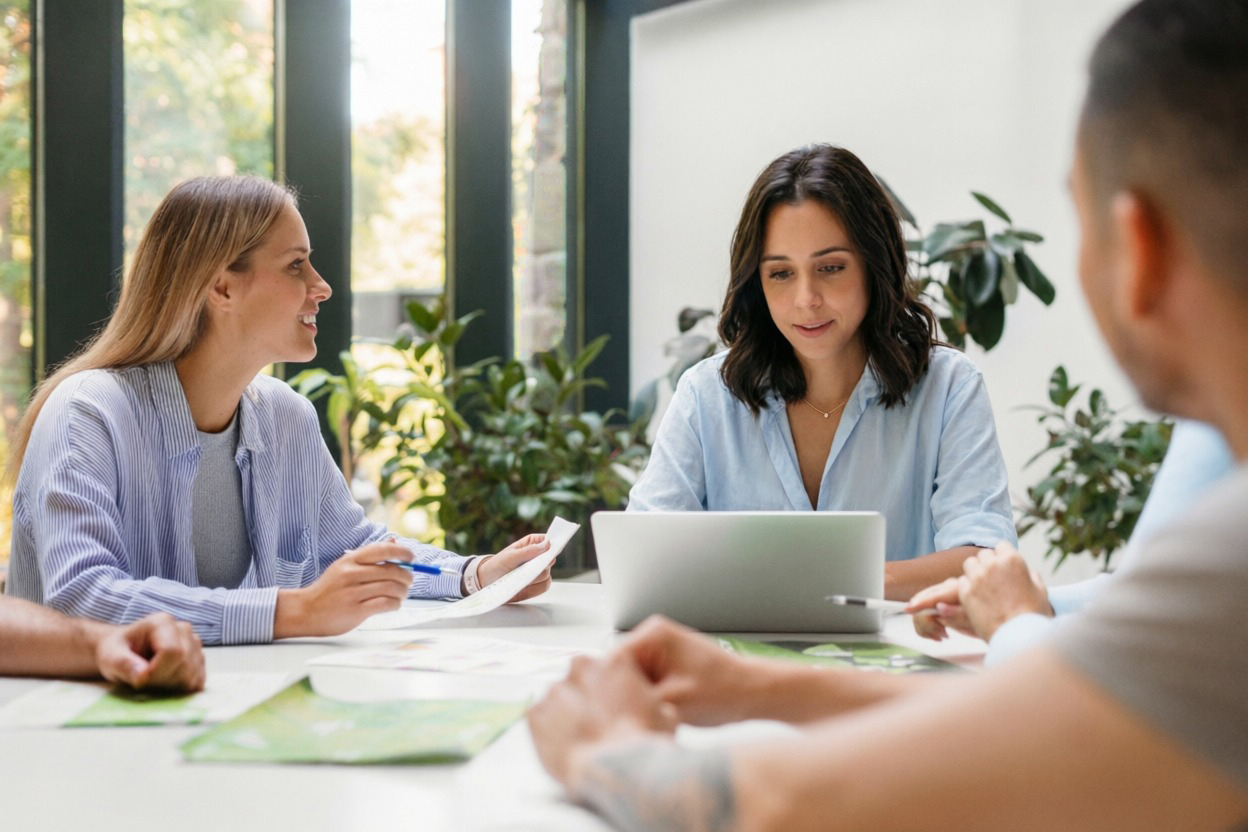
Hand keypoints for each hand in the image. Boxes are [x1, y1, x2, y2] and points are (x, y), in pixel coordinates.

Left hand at [90, 613, 204, 691]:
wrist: (123, 652)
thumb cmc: (115, 652)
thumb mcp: (110, 657)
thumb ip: (124, 664)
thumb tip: (142, 676)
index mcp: (162, 622)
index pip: (173, 651)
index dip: (157, 672)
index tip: (139, 680)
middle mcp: (184, 629)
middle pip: (184, 665)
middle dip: (162, 681)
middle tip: (143, 680)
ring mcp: (194, 644)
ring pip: (192, 675)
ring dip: (171, 686)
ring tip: (153, 680)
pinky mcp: (199, 659)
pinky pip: (198, 681)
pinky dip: (181, 688)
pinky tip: (165, 682)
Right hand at [274, 542, 414, 637]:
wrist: (305, 611)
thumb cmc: (329, 589)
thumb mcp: (344, 566)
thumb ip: (369, 556)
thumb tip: (394, 541)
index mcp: (350, 560)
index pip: (383, 550)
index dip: (402, 552)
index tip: (411, 557)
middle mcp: (351, 573)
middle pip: (391, 571)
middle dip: (407, 576)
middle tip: (409, 581)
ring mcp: (353, 592)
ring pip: (391, 588)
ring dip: (403, 592)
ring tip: (402, 594)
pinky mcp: (356, 610)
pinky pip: (386, 604)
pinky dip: (395, 604)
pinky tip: (393, 604)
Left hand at [476, 534, 552, 601]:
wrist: (487, 582)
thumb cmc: (497, 564)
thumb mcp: (510, 556)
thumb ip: (529, 551)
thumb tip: (547, 544)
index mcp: (532, 544)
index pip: (548, 541)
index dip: (551, 546)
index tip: (548, 553)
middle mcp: (538, 557)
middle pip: (550, 561)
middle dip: (539, 567)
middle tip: (527, 569)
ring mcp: (538, 571)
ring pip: (547, 576)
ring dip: (534, 580)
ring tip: (519, 580)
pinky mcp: (536, 585)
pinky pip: (543, 587)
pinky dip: (533, 589)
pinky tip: (521, 589)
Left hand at [528, 651, 677, 786]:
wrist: (617, 769)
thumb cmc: (643, 741)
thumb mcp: (665, 716)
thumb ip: (653, 704)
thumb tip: (658, 711)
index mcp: (613, 663)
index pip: (604, 666)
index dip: (608, 688)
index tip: (611, 705)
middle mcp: (580, 670)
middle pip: (578, 679)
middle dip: (584, 697)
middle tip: (595, 723)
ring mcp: (555, 691)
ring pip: (558, 699)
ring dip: (566, 714)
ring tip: (580, 739)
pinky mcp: (536, 714)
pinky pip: (539, 718)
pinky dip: (547, 730)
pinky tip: (565, 745)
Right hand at [619, 615, 753, 725]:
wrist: (753, 695)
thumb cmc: (724, 692)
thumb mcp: (673, 699)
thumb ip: (634, 697)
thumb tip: (604, 703)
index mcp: (653, 634)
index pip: (610, 661)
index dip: (609, 690)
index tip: (616, 712)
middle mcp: (652, 636)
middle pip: (617, 671)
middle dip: (627, 695)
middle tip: (644, 714)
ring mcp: (658, 649)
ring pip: (629, 681)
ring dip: (639, 699)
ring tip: (660, 711)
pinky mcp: (663, 665)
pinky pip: (642, 684)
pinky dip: (649, 700)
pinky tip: (664, 710)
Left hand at [908, 544, 1051, 641]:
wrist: (1018, 636)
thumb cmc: (1033, 615)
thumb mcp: (1040, 591)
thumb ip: (1032, 576)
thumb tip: (1028, 571)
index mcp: (1012, 560)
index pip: (1001, 546)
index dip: (1003, 557)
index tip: (1004, 567)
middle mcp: (993, 565)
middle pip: (984, 554)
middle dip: (988, 564)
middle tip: (993, 579)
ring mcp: (977, 577)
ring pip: (970, 564)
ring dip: (975, 572)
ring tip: (983, 587)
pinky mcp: (965, 592)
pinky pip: (961, 581)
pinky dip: (967, 587)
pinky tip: (976, 598)